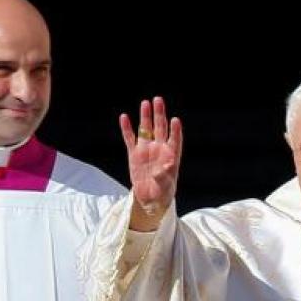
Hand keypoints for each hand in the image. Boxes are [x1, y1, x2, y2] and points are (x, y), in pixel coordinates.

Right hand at [120, 96, 182, 231]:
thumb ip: (166, 174)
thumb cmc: (162, 194)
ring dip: (145, 117)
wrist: (149, 199)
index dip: (175, 130)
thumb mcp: (166, 186)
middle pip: (160, 128)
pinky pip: (130, 138)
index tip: (175, 120)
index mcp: (172, 156)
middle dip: (159, 114)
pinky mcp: (134, 154)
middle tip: (158, 100)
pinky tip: (125, 117)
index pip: (175, 140)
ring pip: (146, 130)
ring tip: (145, 103)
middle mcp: (160, 150)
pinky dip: (127, 129)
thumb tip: (168, 163)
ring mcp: (147, 150)